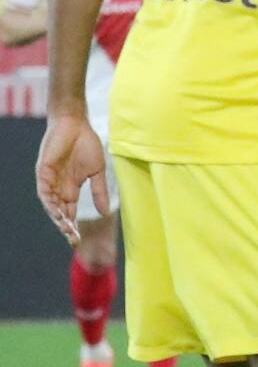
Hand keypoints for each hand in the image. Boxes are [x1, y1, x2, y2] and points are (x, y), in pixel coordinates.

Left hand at [36, 111, 106, 246]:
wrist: (76, 124)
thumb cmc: (87, 144)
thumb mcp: (97, 172)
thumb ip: (99, 191)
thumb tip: (104, 212)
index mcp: (71, 189)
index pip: (69, 213)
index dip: (73, 227)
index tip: (78, 242)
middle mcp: (58, 188)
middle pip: (59, 213)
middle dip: (65, 228)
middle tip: (73, 240)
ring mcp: (50, 180)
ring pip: (51, 205)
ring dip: (57, 218)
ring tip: (66, 230)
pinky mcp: (43, 172)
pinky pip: (44, 191)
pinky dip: (49, 202)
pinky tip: (56, 212)